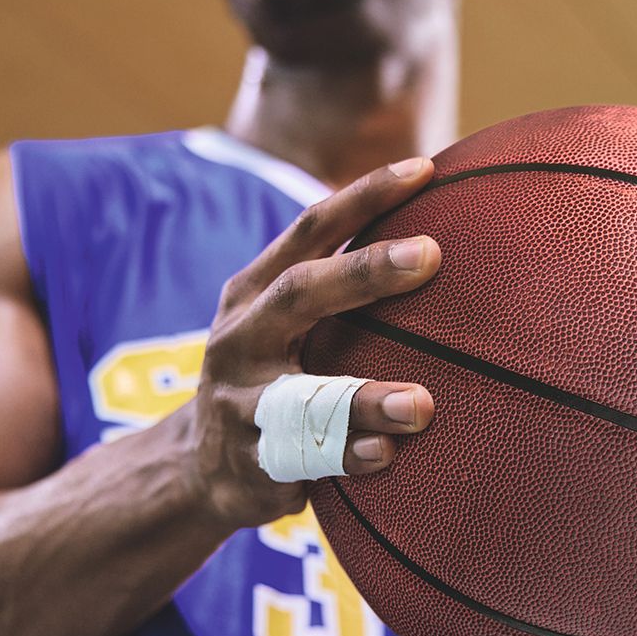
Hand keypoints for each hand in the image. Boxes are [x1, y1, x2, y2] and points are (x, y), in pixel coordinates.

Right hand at [191, 158, 440, 526]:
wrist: (197, 464)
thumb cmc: (267, 376)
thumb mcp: (281, 325)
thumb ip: (337, 291)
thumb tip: (440, 246)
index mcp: (254, 293)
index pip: (310, 229)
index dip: (364, 196)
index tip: (423, 170)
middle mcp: (240, 338)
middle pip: (299, 292)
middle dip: (364, 270)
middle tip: (429, 254)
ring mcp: (239, 402)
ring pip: (301, 394)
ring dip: (363, 399)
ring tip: (421, 404)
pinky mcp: (249, 460)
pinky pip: (304, 458)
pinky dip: (348, 457)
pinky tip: (387, 456)